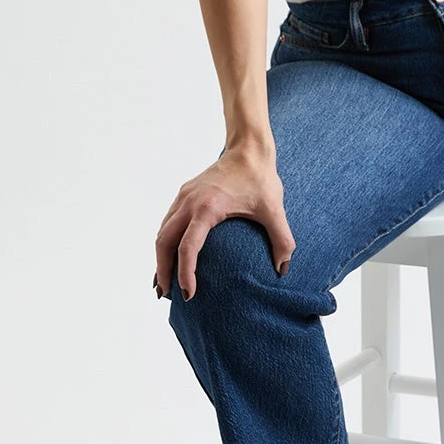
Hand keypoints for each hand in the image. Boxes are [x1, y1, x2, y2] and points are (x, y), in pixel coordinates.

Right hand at [153, 146, 294, 301]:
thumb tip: (283, 269)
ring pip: (162, 232)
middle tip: (166, 294)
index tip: (189, 293)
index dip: (185, 273)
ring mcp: (184, 197)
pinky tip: (170, 256)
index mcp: (208, 208)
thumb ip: (282, 240)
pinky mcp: (185, 194)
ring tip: (164, 281)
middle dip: (163, 270)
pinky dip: (165, 242)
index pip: (188, 247)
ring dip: (160, 257)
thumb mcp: (274, 210)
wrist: (248, 149)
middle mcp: (190, 202)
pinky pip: (167, 222)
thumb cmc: (260, 178)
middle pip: (164, 241)